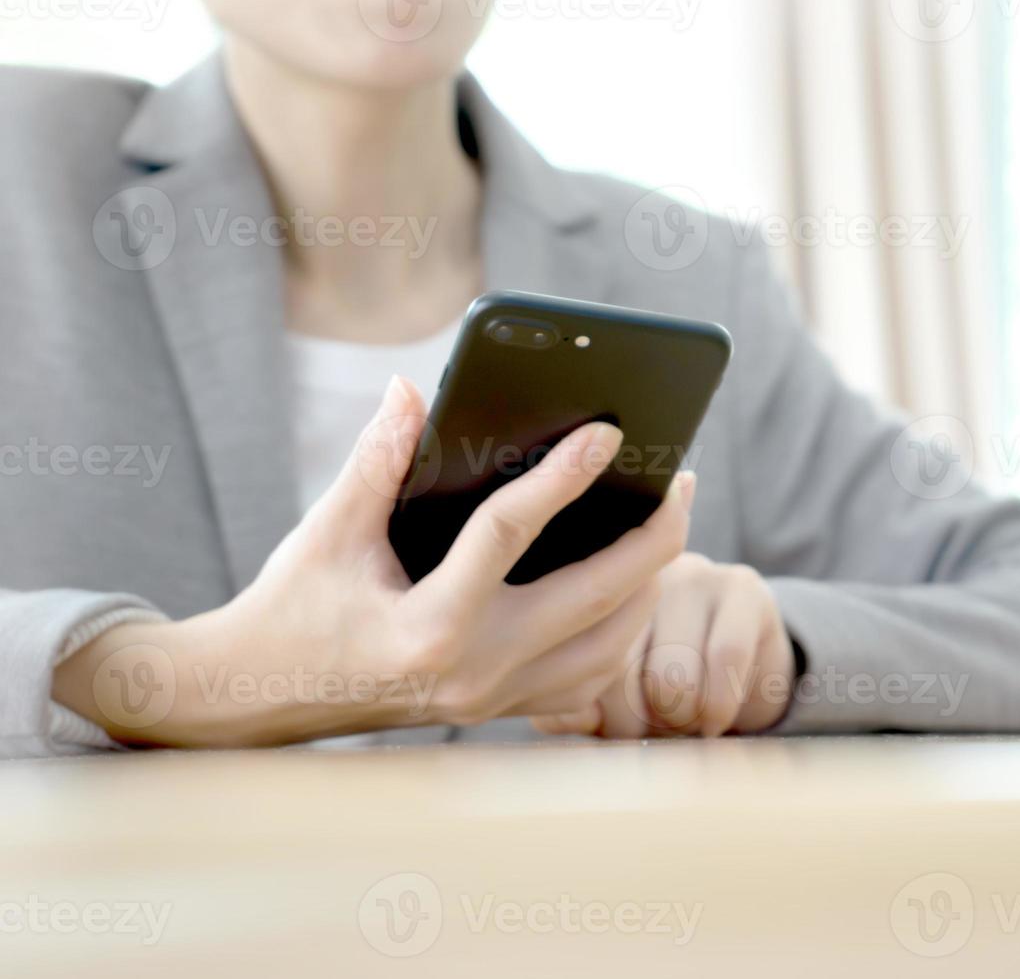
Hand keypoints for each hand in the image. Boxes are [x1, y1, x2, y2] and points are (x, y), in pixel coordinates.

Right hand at [52, 376, 692, 746]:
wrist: (258, 702)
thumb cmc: (290, 613)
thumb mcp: (325, 533)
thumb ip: (375, 459)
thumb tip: (410, 390)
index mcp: (429, 625)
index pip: (511, 534)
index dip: (562, 476)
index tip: (607, 433)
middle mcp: (476, 670)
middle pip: (599, 598)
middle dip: (655, 535)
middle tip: (681, 479)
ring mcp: (496, 698)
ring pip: (613, 644)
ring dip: (649, 585)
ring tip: (664, 526)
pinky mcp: (501, 710)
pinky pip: (591, 676)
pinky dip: (622, 630)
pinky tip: (629, 587)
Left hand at [533, 554, 795, 738]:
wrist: (743, 669)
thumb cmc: (665, 684)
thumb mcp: (614, 696)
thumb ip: (579, 706)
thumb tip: (567, 717)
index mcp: (594, 599)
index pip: (582, 667)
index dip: (608, 718)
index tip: (629, 729)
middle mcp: (634, 576)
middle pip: (622, 672)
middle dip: (644, 722)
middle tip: (663, 724)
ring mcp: (689, 574)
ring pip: (673, 672)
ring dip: (683, 720)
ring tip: (689, 720)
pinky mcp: (740, 586)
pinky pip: (725, 656)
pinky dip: (720, 706)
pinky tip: (716, 720)